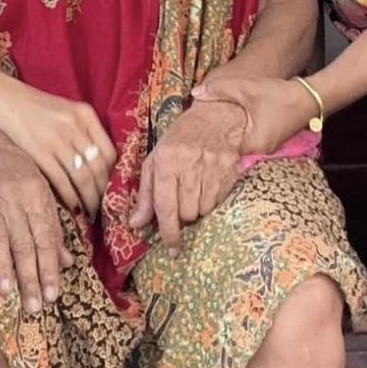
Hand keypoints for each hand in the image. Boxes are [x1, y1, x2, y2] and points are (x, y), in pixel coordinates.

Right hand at [0, 84, 116, 218]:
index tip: (111, 190)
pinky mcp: (39, 151)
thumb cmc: (38, 108)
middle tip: (103, 208)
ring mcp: (57, 139)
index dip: (112, 175)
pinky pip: (61, 180)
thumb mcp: (67, 111)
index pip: (109, 151)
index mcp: (85, 114)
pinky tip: (73, 206)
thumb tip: (100, 166)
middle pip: (98, 167)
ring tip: (90, 212)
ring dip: (88, 199)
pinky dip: (70, 197)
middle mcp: (75, 126)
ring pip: (82, 177)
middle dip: (102, 192)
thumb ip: (84, 132)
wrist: (5, 100)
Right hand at [0, 135, 74, 313]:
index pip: (47, 240)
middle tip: (34, 306)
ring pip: (0, 238)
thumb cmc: (17, 168)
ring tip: (7, 292)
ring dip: (3, 266)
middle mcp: (17, 201)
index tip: (53, 295)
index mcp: (38, 199)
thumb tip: (68, 262)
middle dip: (30, 278)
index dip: (50, 269)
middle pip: (25, 244)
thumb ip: (53, 227)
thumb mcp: (40, 191)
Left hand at [128, 100, 244, 254]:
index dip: (168, 232)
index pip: (166, 206)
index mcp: (166, 162)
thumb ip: (145, 195)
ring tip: (194, 193)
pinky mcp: (230, 170)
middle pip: (187, 213)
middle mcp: (190, 165)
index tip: (171, 248)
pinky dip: (212, 201)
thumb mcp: (155, 162)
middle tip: (181, 205)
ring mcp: (213, 167)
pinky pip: (220, 202)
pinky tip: (208, 187)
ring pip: (204, 210)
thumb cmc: (178, 141)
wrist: (214, 119)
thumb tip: (135, 224)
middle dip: (183, 217)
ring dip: (198, 209)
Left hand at [191, 74, 314, 154]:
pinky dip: (237, 137)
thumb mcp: (246, 89)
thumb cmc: (279, 94)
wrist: (309, 97)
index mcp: (252, 144)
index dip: (207, 146)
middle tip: (195, 138)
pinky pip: (247, 144)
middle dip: (215, 145)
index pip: (223, 153)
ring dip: (226, 141)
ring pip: (239, 148)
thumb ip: (220, 90)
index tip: (192, 142)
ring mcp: (265, 149)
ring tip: (206, 134)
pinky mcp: (269, 142)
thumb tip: (195, 93)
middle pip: (230, 152)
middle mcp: (259, 152)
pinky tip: (227, 129)